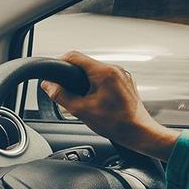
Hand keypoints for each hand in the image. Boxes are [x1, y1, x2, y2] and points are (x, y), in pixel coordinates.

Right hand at [40, 52, 179, 160]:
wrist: (139, 132)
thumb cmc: (115, 123)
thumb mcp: (81, 110)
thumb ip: (61, 96)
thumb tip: (48, 86)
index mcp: (104, 72)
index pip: (74, 56)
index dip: (60, 62)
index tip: (54, 74)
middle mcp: (115, 69)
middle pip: (86, 63)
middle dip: (74, 76)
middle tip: (68, 91)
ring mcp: (123, 75)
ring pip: (97, 71)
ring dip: (86, 81)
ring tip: (84, 98)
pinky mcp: (126, 82)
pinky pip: (107, 77)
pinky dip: (98, 85)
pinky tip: (98, 100)